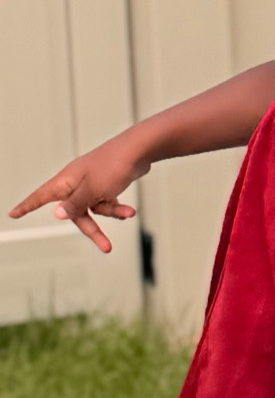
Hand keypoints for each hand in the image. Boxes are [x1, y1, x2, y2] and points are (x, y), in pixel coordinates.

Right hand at [9, 135, 149, 253]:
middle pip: (76, 212)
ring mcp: (91, 183)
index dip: (27, 206)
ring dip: (112, 212)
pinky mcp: (105, 184)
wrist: (139, 150)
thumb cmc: (113, 166)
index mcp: (66, 181)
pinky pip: (106, 202)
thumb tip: (57, 214)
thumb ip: (74, 205)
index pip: (41, 196)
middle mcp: (76, 182)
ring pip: (95, 209)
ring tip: (128, 213)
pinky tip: (129, 209)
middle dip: (92, 230)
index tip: (13, 214)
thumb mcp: (92, 191)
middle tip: (106, 247)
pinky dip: (117, 206)